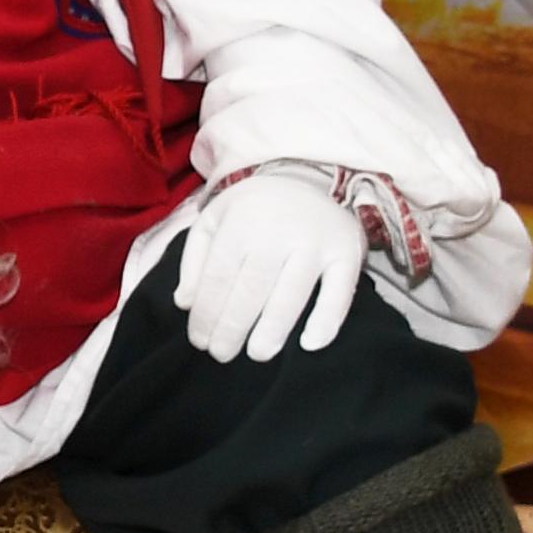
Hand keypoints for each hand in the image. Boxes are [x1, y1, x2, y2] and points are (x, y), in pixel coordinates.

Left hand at [171, 170, 367, 362]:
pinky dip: (327, 320)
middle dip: (233, 328)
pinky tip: (309, 344)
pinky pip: (340, 292)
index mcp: (241, 220)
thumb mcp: (214, 221)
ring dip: (272, 331)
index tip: (200, 341)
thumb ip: (194, 261)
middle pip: (252, 289)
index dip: (207, 313)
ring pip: (291, 295)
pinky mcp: (348, 252)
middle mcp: (279, 229)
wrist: (305, 177)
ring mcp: (316, 241)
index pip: (219, 277)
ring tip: (257, 354)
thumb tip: (185, 303)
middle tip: (222, 354)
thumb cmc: (250, 210)